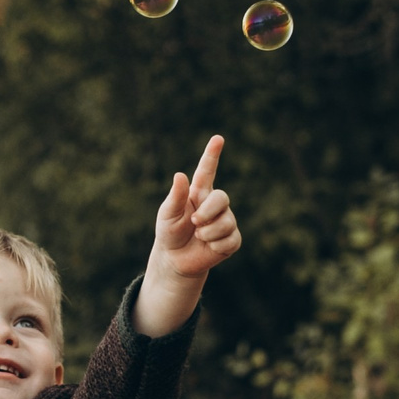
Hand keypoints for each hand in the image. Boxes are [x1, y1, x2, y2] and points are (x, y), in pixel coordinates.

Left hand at [136, 135, 240, 337]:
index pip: (207, 171)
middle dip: (209, 211)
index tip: (218, 139)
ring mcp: (225, 221)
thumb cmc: (170, 233)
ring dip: (209, 231)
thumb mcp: (167, 215)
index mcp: (198, 193)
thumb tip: (180, 175)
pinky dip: (216, 244)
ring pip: (227, 221)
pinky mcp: (231, 239)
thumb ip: (174, 197)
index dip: (212, 155)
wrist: (175, 260)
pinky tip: (209, 246)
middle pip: (222, 198)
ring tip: (198, 236)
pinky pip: (231, 238)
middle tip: (195, 222)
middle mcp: (214, 204)